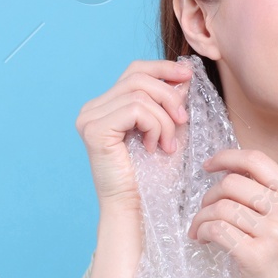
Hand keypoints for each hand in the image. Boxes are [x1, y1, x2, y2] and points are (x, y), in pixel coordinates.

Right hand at [75, 59, 191, 211]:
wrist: (139, 209)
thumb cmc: (152, 177)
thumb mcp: (168, 130)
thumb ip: (171, 103)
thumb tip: (183, 74)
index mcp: (106, 106)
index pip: (134, 71)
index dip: (162, 68)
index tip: (188, 74)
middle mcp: (92, 109)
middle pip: (138, 78)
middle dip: (169, 96)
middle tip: (183, 121)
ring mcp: (89, 118)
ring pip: (140, 94)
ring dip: (164, 120)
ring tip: (168, 145)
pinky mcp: (95, 130)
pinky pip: (135, 109)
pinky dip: (154, 126)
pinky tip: (154, 148)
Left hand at [187, 148, 277, 277]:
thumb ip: (266, 197)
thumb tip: (227, 173)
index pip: (257, 160)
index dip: (227, 157)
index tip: (208, 165)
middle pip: (232, 183)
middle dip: (208, 196)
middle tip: (203, 213)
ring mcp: (275, 233)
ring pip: (221, 207)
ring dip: (201, 217)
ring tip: (199, 230)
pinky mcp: (256, 255)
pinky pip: (216, 229)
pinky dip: (201, 231)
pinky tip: (201, 240)